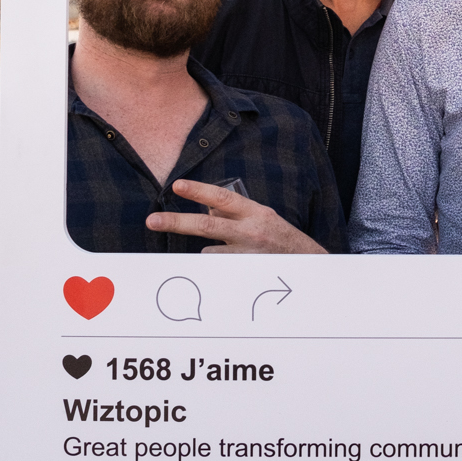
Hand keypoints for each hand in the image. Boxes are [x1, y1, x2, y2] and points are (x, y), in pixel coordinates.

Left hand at [147, 180, 327, 253]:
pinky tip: (235, 268)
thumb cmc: (282, 240)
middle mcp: (251, 232)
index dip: (199, 191)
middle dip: (176, 222)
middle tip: (152, 220)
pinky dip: (220, 267)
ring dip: (211, 253)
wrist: (309, 267)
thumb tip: (206, 206)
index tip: (176, 185)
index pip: (222, 197)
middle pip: (206, 225)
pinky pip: (219, 269)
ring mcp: (247, 255)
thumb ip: (234, 212)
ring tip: (233, 255)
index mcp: (256, 212)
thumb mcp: (262, 218)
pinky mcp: (245, 275)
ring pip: (210, 252)